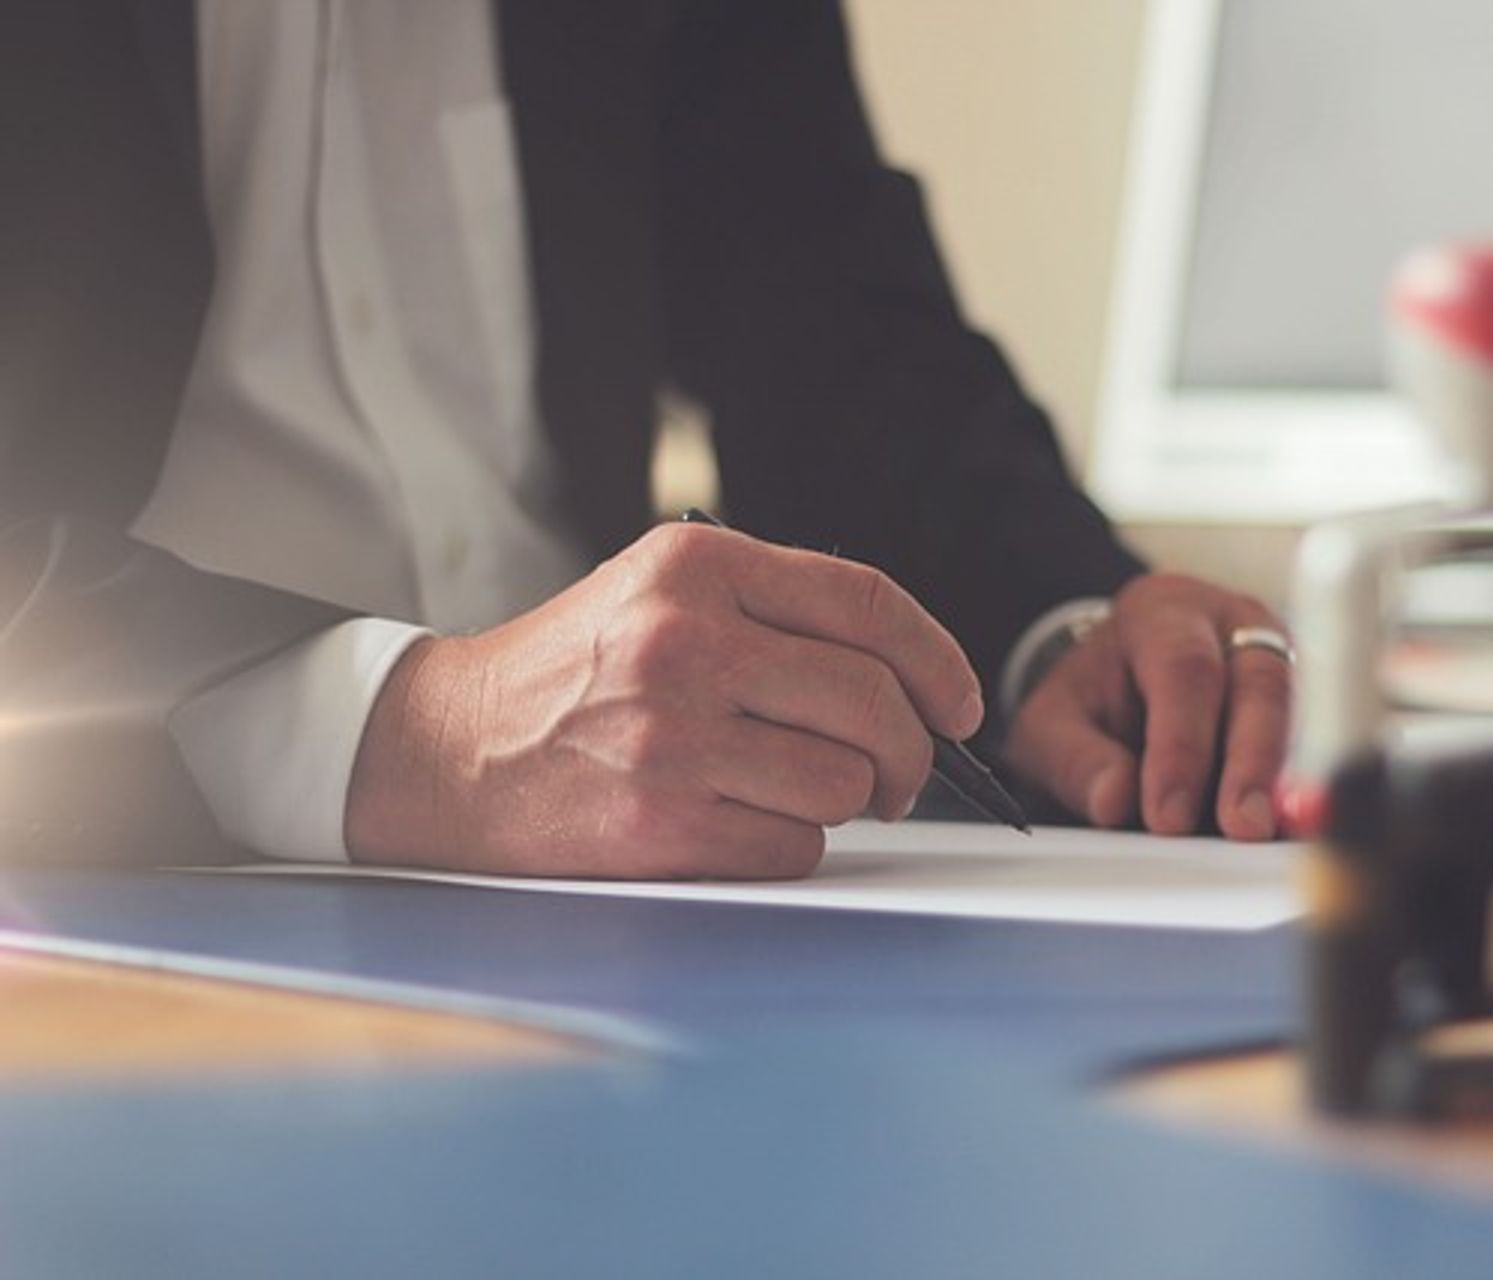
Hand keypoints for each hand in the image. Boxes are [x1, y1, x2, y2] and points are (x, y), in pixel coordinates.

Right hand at [343, 522, 982, 878]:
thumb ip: (775, 612)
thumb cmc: (575, 673)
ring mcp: (672, 734)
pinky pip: (793, 845)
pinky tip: (749, 822)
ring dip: (850, 802)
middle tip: (901, 771)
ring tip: (813, 794)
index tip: (961, 703)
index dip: (938, 658)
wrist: (449, 750)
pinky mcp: (661, 821)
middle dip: (911, 749)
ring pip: (844, 782)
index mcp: (696, 565)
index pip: (866, 601)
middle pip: (873, 700)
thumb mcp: (660, 594)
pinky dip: (792, 843)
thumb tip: (911, 676)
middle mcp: (686, 640)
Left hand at [1002, 574, 1290, 839]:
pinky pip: (1307, 742)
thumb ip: (1075, 760)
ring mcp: (1275, 658)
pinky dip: (1296, 787)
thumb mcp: (1052, 722)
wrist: (1120, 678)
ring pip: (1295, 713)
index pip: (1184, 670)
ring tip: (1265, 834)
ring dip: (1281, 779)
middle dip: (1251, 762)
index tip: (1168, 815)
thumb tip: (1115, 801)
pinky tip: (1286, 827)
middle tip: (1241, 827)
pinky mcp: (1297, 702)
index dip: (1182, 746)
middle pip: (1259, 684)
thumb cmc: (1092, 696)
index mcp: (1164, 611)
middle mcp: (1232, 624)